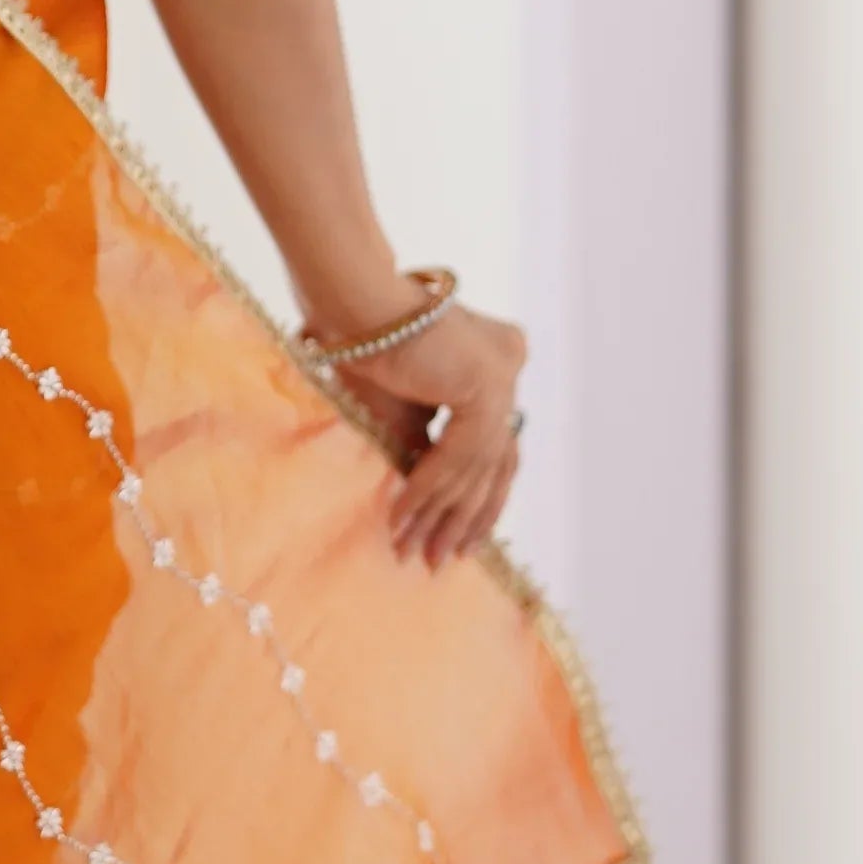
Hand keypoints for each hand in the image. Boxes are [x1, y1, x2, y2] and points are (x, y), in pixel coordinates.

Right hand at [341, 297, 527, 570]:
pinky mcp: (487, 385)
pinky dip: (429, 490)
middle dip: (465, 517)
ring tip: (417, 552)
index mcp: (496, 362)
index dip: (478, 498)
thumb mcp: (402, 412)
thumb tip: (431, 502)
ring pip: (477, 465)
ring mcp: (504, 374)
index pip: (496, 446)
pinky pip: (459, 456)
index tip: (459, 539)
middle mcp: (510, 364)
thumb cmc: (366, 346)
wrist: (352, 303)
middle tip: (441, 559)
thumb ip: (425, 450)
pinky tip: (404, 520)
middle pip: (496, 462)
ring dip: (442, 514)